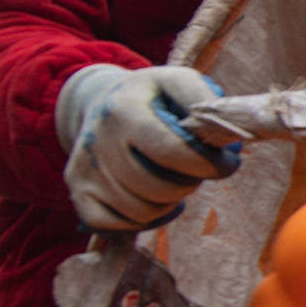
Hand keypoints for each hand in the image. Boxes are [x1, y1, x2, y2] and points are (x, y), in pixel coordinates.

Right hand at [54, 64, 239, 231]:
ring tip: (173, 179)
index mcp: (124, 109)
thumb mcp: (177, 80)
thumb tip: (226, 131)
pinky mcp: (78, 192)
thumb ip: (203, 99)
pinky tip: (153, 199)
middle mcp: (97, 140)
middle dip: (189, 183)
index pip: (172, 151)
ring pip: (141, 212)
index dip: (208, 165)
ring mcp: (83, 169)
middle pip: (159, 188)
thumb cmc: (151, 96)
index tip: (227, 164)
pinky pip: (116, 226)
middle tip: (194, 170)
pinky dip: (143, 220)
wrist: (98, 101)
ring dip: (169, 201)